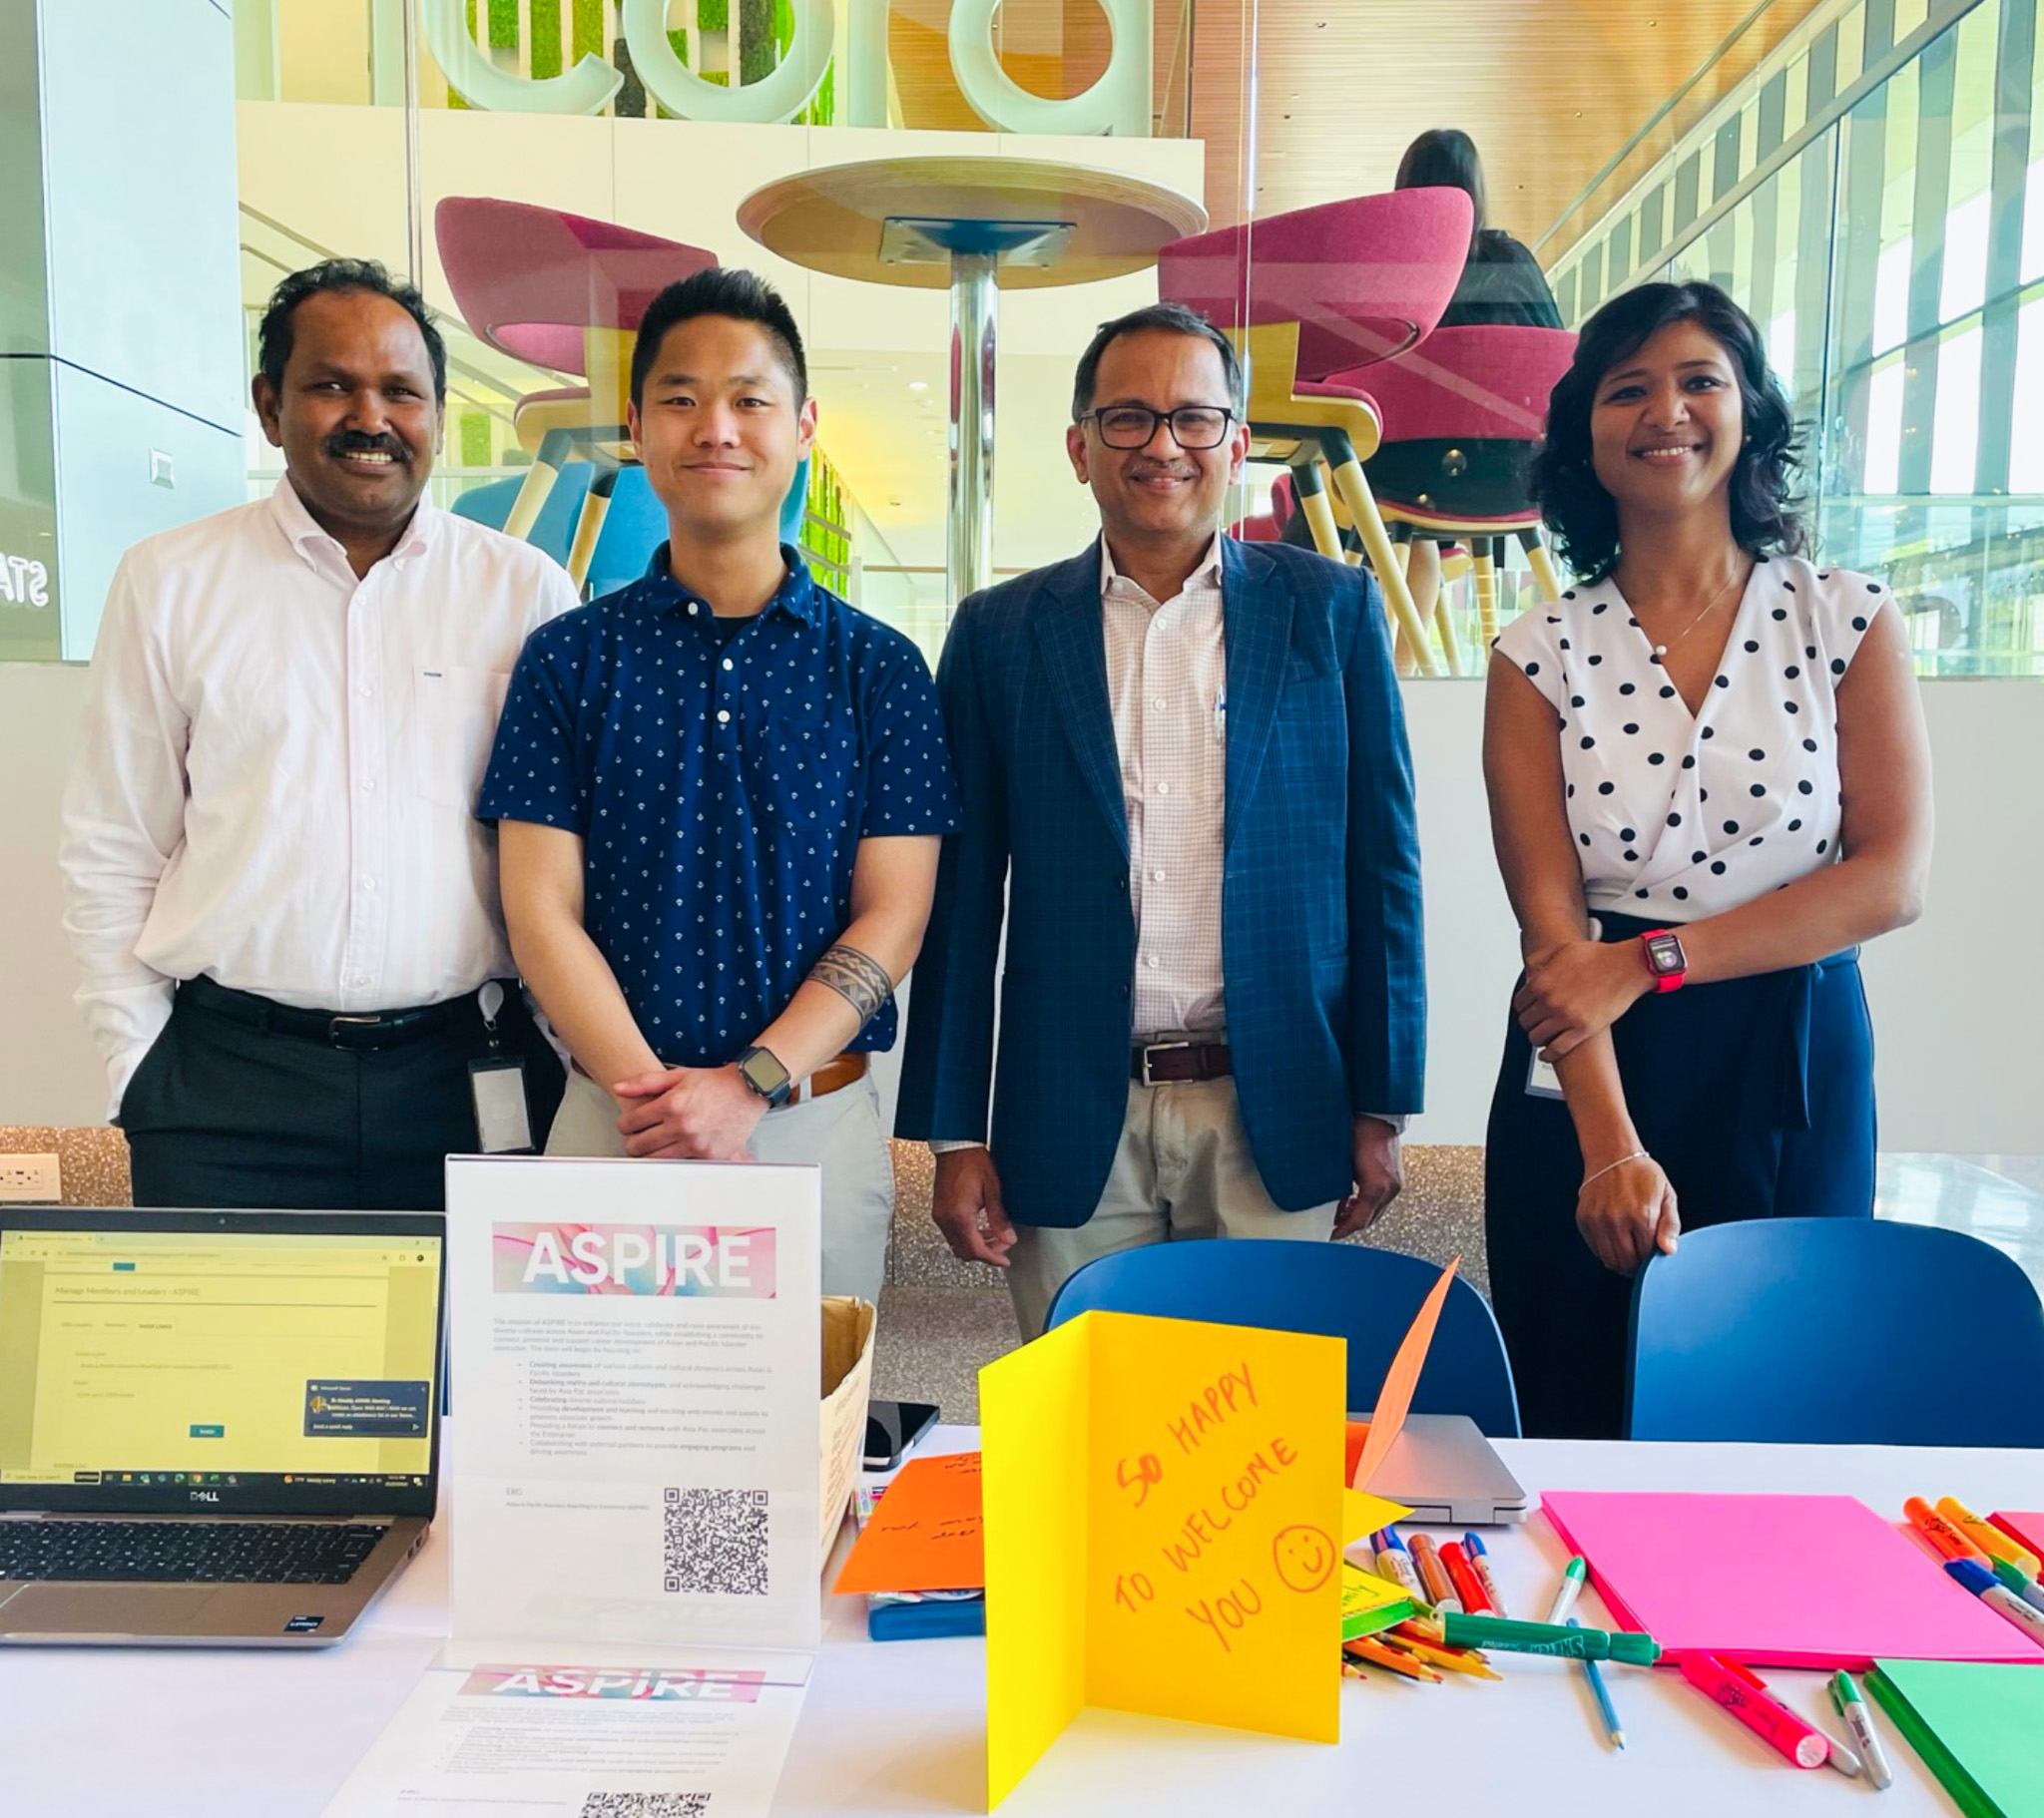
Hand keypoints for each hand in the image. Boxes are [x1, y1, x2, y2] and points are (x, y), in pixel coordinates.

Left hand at [610, 1063, 765, 1159]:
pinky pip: (679, 1166)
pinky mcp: (708, 1156)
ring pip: (655, 1160)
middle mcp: (682, 1126)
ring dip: (649, 1154)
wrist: (748, 1090)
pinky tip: (673, 1151)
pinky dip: (672, 1161)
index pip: (630, 1123)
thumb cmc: (715, 1083)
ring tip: (653, 1146)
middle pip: (638, 1146)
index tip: (628, 1125)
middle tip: (637, 1138)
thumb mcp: (678, 1075)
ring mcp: (695, 1143)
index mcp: (671, 1104)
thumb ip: (645, 1082)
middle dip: (632, 1142)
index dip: (624, 1124)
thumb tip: (619, 1088)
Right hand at [932, 1148, 1016, 1267]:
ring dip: (976, 1246)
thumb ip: (1000, 1217)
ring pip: (957, 1245)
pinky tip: (981, 1228)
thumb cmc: (972, 1161)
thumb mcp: (993, 1189)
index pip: (976, 1250)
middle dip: (985, 1254)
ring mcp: (940, 1215)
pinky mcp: (939, 1210)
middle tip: (1003, 1247)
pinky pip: (952, 1233)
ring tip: (995, 1236)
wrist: (955, 1146)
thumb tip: (1008, 1239)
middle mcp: (946, 1219)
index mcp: (959, 1215)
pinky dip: (967, 1236)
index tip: (1004, 1261)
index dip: (992, 1259)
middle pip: (964, 1252)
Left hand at [1333, 1117, 1403, 1239]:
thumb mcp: (1342, 1163)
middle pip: (1369, 1219)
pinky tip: (1352, 1200)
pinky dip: (1366, 1204)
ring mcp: (1395, 1185)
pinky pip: (1380, 1200)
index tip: (1330, 1234)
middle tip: (1332, 1226)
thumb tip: (1328, 1203)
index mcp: (1376, 1187)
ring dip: (1358, 1214)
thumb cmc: (1358, 1132)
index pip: (1359, 1220)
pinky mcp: (1395, 1179)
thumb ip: (1338, 1187)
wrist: (1378, 1115)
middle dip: (1349, 1225)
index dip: (1343, 1230)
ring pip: (1375, 1211)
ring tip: (1340, 1213)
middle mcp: (1389, 1189)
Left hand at [1514, 939, 1650, 1058]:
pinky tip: (1547, 1054)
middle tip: (1538, 1023)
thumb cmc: (1599, 957)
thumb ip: (1541, 960)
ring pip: (1537, 1037)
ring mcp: (1565, 1017)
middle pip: (1525, 1022)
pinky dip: (1549, 1055)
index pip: (1519, 1004)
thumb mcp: (1562, 950)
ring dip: (1538, 1038)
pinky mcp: (1583, 1030)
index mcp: (1541, 982)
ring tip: (1543, 1037)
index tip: (1530, 1010)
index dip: (1524, 1008)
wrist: (1627, 966)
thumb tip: (1529, 969)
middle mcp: (1549, 1001)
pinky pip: (1557, 1049)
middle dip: (1531, 1023)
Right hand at [1574, 1154, 1680, 1274]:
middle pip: (1627, 1263)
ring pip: (1610, 1260)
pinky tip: (1614, 1241)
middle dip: (1636, 1266)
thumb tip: (1668, 1250)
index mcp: (1642, 1215)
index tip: (1652, 1253)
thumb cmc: (1642, 1173)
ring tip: (1628, 1252)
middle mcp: (1617, 1220)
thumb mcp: (1667, 1195)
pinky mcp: (1584, 1220)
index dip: (1651, 1259)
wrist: (1611, 1154)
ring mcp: (1598, 1221)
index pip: (1647, 1256)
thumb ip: (1671, 1225)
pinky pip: (1595, 1249)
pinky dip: (1605, 1252)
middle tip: (1641, 1258)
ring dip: (1620, 1263)